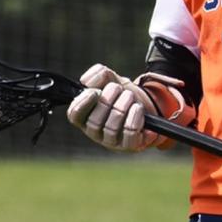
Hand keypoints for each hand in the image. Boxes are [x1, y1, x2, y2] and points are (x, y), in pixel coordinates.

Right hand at [67, 64, 194, 151]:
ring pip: (112, 128)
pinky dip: (135, 118)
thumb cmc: (123, 94)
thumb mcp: (112, 80)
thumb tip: (87, 81)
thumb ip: (98, 75)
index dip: (82, 103)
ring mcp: (112, 141)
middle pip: (95, 121)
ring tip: (130, 96)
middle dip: (108, 100)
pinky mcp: (129, 146)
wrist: (147, 105)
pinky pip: (130, 135)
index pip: (75, 115)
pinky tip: (138, 108)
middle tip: (118, 88)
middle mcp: (95, 132)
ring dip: (123, 106)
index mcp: (86, 116)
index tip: (95, 91)